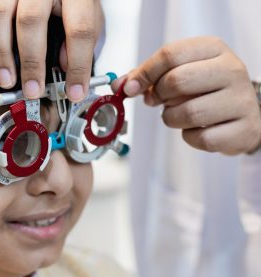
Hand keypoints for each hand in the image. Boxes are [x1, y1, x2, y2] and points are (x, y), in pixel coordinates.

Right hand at [0, 0, 102, 101]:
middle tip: (33, 90)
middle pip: (31, 21)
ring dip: (0, 55)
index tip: (74, 92)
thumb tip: (65, 66)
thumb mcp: (88, 14)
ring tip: (6, 81)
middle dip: (32, 62)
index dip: (78, 65)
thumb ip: (84, 38)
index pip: (79, 29)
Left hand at [113, 36, 260, 154]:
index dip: (144, 73)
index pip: (170, 54)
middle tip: (158, 101)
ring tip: (178, 114)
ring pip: (188, 113)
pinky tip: (197, 129)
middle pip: (177, 81)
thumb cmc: (204, 89)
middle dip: (158, 96)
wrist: (241, 111)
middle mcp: (231, 70)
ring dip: (172, 118)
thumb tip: (120, 85)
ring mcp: (241, 100)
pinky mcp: (244, 129)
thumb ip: (147, 76)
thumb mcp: (180, 71)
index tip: (131, 88)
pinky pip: (202, 138)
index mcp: (213, 49)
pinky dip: (190, 137)